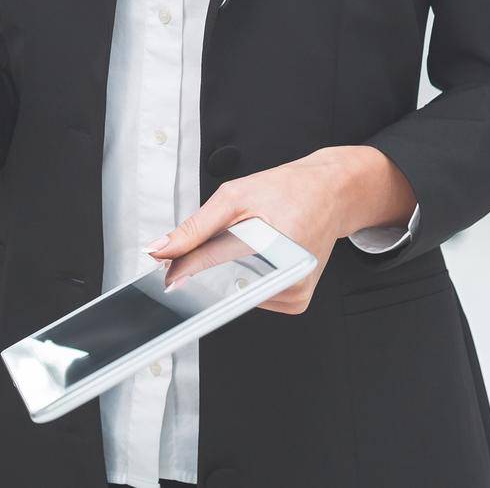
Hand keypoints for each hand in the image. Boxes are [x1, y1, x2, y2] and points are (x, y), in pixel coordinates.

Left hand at [145, 146, 416, 314]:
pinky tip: (262, 256)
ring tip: (253, 243)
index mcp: (273, 246)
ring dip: (233, 271)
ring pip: (239, 293)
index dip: (184, 270)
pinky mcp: (297, 300)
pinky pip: (256, 298)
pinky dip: (250, 278)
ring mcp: (295, 292)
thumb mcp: (234, 196)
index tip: (166, 273)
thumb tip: (160, 250)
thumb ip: (195, 228)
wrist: (329, 192)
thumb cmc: (286, 190)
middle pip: (226, 285)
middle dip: (212, 267)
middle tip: (229, 239)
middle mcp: (289, 275)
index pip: (213, 269)